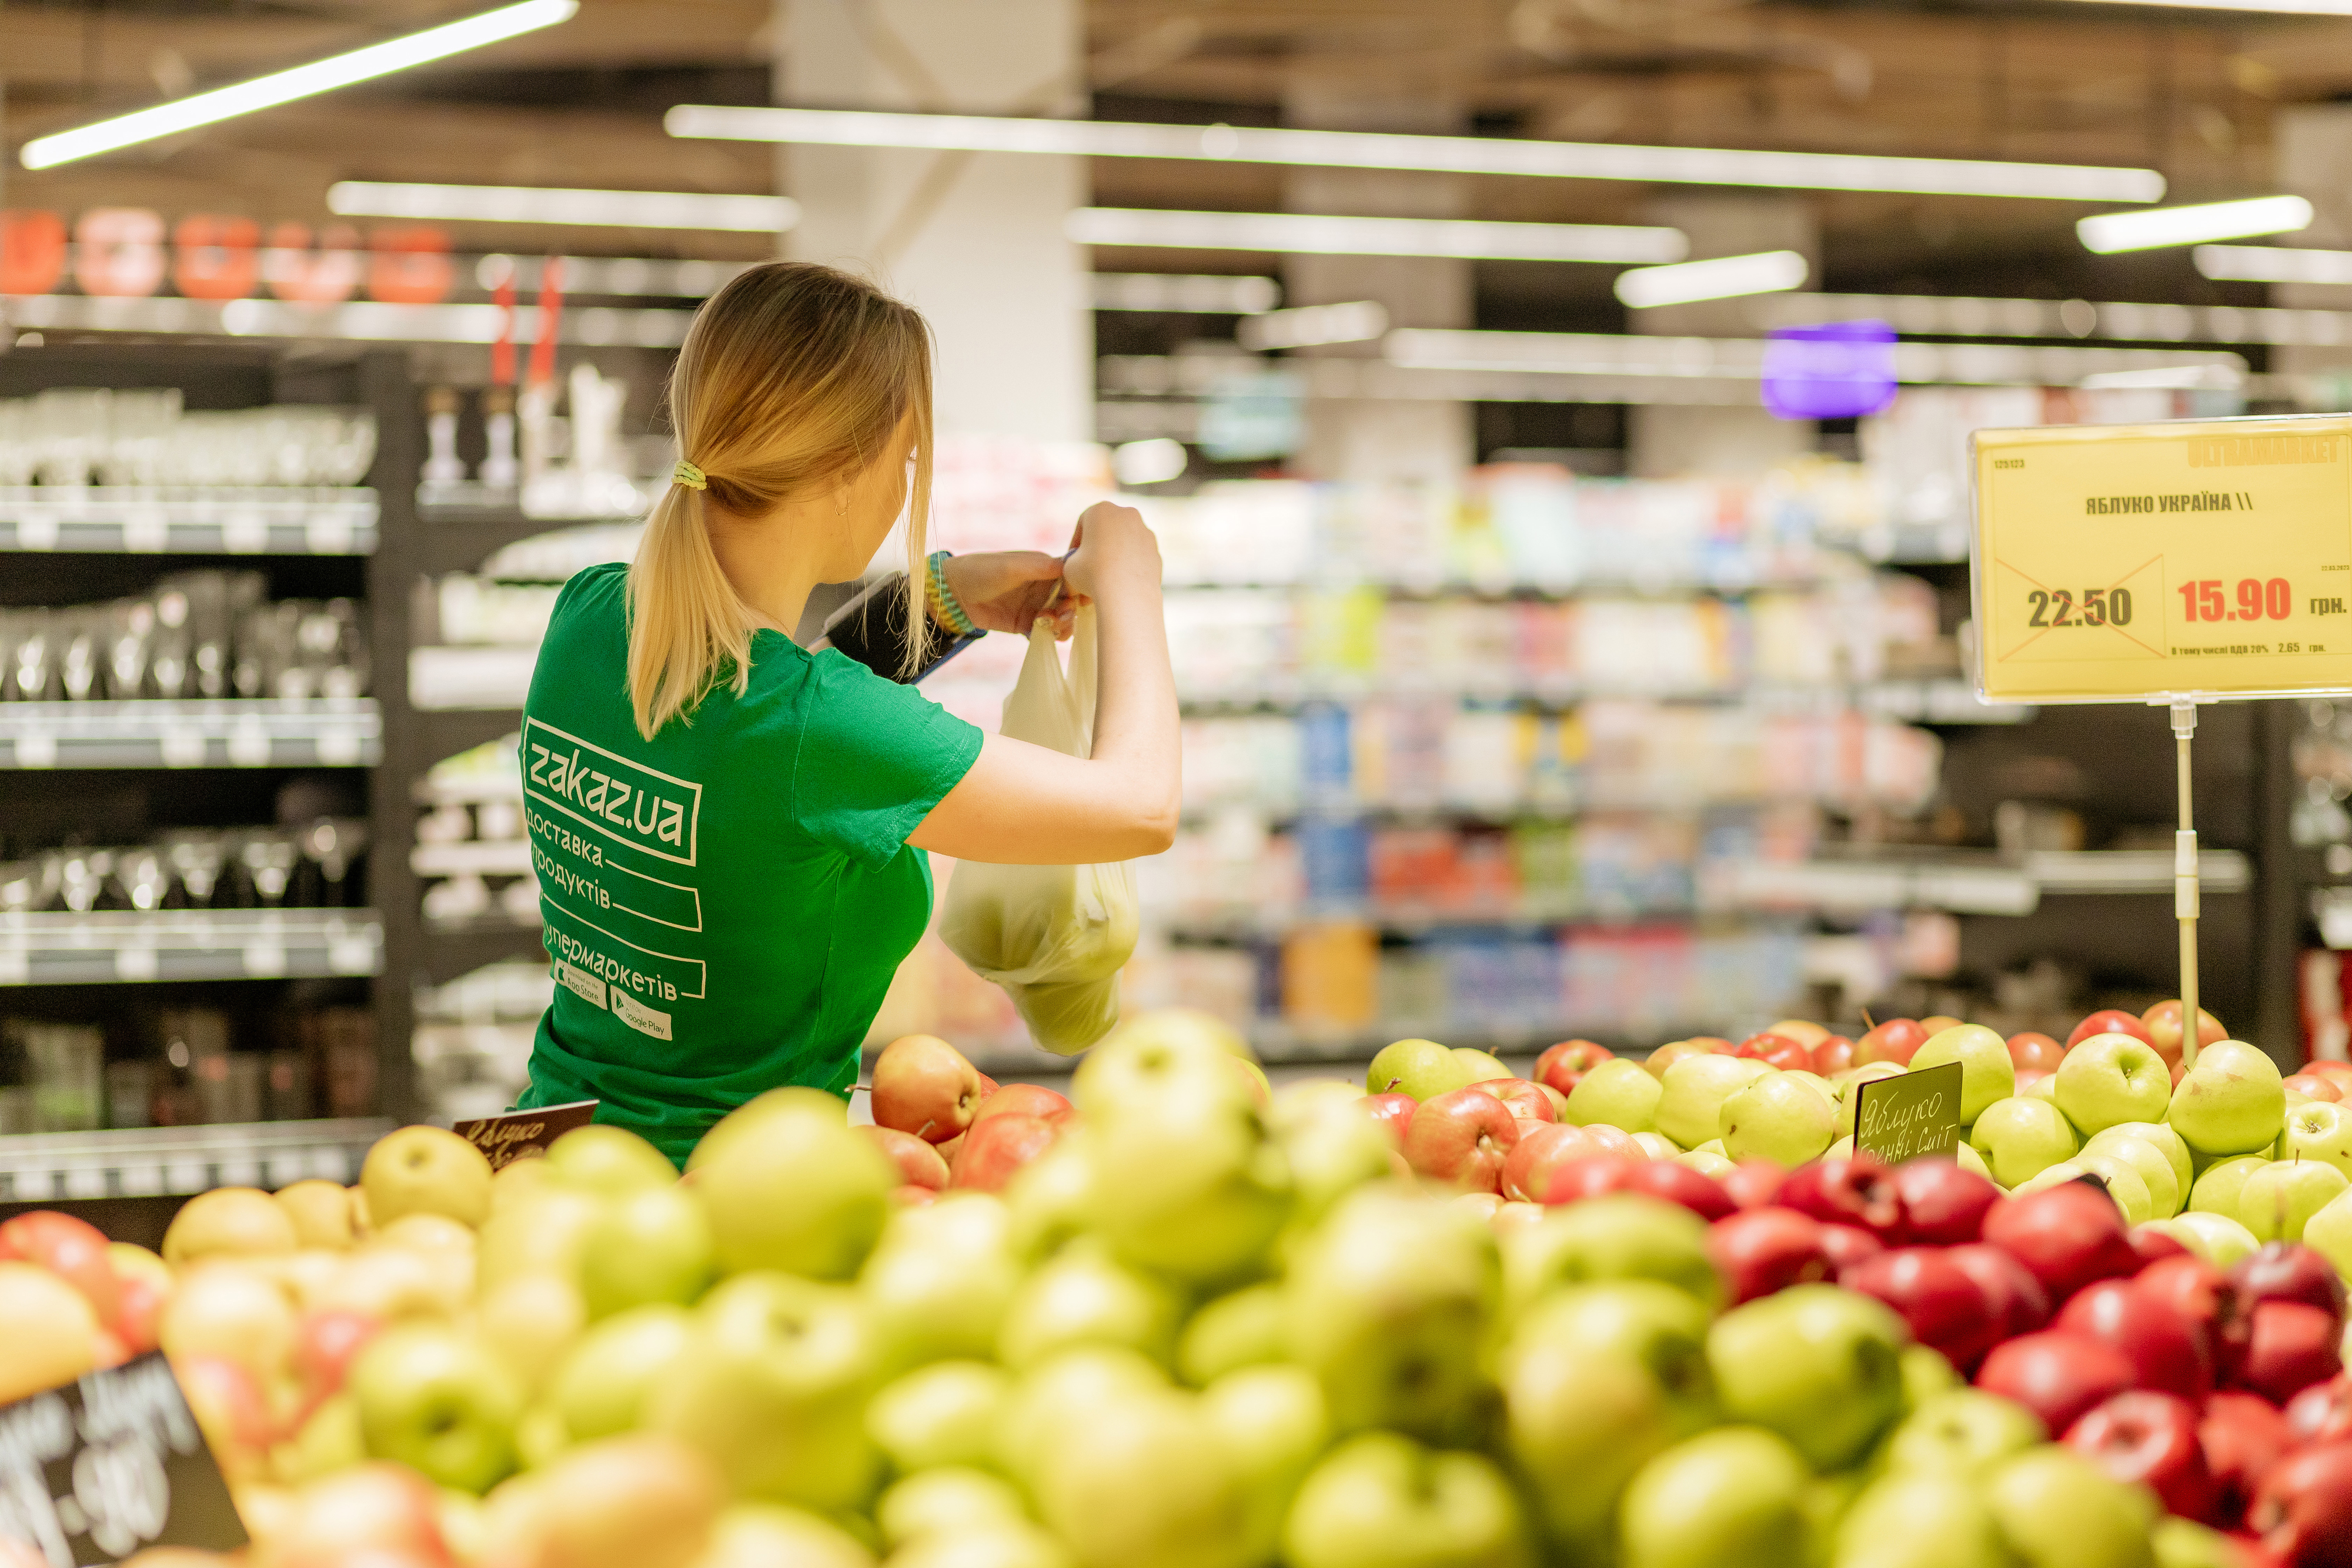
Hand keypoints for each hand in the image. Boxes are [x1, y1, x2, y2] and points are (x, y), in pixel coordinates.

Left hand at [939, 551, 1074, 638]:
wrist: (952, 594)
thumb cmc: (981, 571)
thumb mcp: (1014, 566)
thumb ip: (1045, 567)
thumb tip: (1075, 564)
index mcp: (1044, 567)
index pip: (1073, 578)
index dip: (1080, 590)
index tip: (1078, 601)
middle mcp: (1043, 586)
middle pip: (1071, 602)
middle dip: (1071, 611)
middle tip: (1059, 616)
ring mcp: (1035, 606)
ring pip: (1062, 619)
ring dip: (1063, 625)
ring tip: (1049, 625)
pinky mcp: (1025, 624)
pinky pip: (1046, 632)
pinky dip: (1049, 636)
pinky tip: (1043, 635)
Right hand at [1062, 501, 1159, 601]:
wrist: (1127, 593)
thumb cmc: (1092, 574)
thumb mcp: (1069, 565)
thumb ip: (1074, 558)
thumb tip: (1080, 563)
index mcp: (1101, 509)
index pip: (1084, 524)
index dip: (1075, 544)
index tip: (1072, 560)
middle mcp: (1126, 514)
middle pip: (1106, 532)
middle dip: (1096, 550)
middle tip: (1088, 571)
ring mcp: (1145, 532)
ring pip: (1123, 545)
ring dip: (1113, 560)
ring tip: (1103, 582)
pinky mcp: (1156, 551)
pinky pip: (1136, 558)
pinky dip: (1128, 568)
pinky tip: (1119, 584)